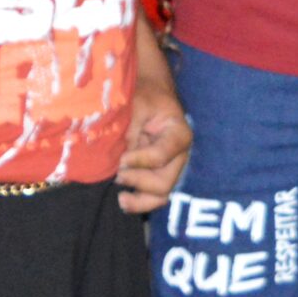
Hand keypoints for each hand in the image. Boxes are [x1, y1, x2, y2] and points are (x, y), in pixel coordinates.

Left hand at [115, 87, 191, 214]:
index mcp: (178, 134)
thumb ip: (130, 129)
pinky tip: (124, 200)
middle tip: (118, 175)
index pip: (160, 156)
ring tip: (121, 199)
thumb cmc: (146, 95)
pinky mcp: (159, 175)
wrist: (152, 94)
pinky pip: (153, 196)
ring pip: (161, 195)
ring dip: (140, 201)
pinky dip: (140, 202)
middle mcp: (179, 156)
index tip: (120, 158)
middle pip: (164, 182)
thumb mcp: (138, 104)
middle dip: (138, 181)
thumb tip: (119, 159)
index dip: (138, 160)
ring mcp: (170, 168)